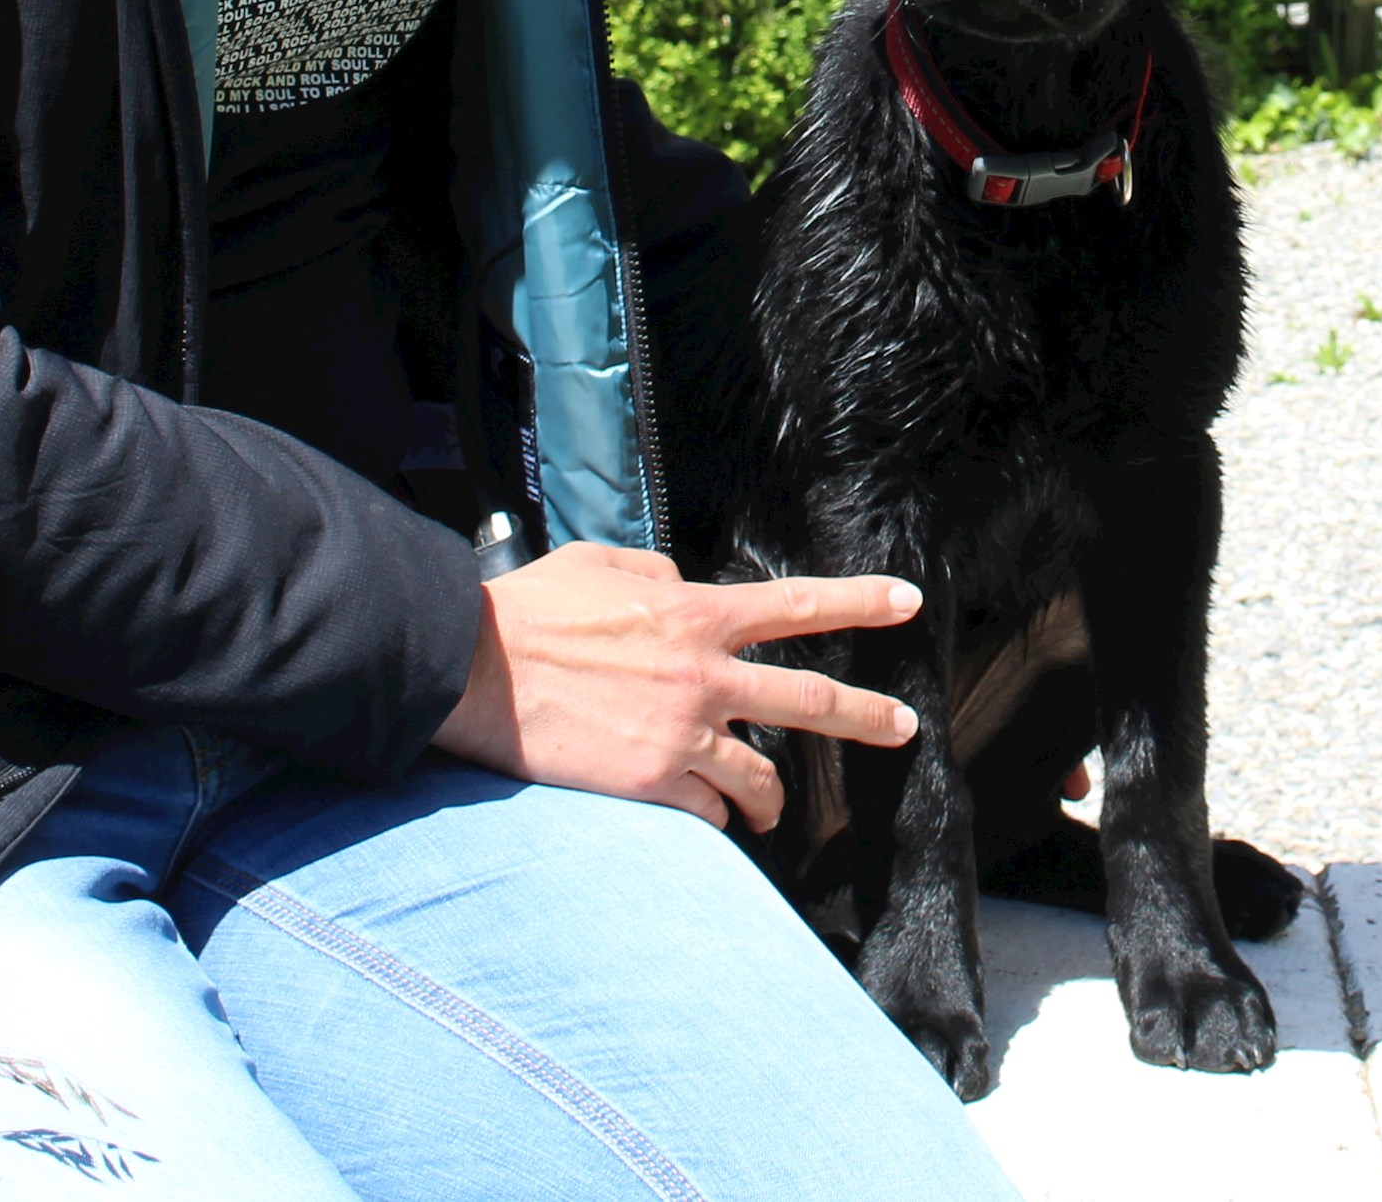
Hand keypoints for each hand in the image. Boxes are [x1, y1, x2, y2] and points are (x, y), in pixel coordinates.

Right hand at [431, 543, 923, 830]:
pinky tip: (705, 819)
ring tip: (768, 811)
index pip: (797, 605)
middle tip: (905, 727)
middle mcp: (705, 674)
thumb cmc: (530, 610)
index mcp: (696, 613)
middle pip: (811, 700)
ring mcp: (683, 733)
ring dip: (770, 797)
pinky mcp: (651, 782)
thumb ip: (655, 568)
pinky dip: (712, 815)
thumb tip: (681, 579)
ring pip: (761, 776)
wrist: (476, 668)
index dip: (860, 601)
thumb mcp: (601, 562)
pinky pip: (707, 810)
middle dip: (868, 716)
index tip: (906, 600)